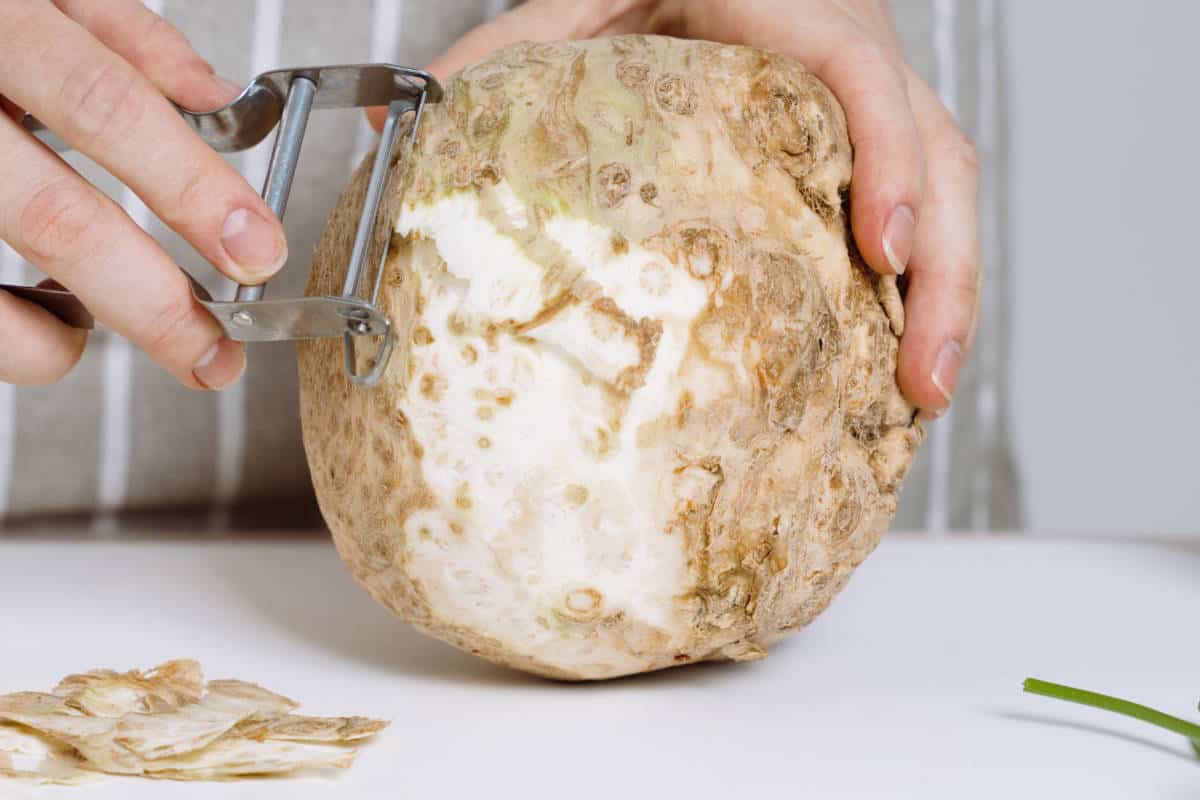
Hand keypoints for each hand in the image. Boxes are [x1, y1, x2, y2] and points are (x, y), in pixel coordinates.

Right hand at [0, 0, 288, 387]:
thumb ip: (121, 35)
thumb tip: (214, 100)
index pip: (107, 107)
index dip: (190, 187)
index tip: (256, 250)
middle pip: (53, 219)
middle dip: (149, 301)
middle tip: (210, 352)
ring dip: (61, 338)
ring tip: (114, 341)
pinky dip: (8, 338)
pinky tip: (44, 328)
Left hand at [385, 0, 979, 417]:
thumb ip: (508, 51)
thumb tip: (404, 123)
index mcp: (796, 8)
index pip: (865, 78)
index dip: (890, 163)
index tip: (882, 253)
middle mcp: (854, 55)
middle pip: (943, 159)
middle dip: (946, 276)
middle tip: (922, 381)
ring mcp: (873, 99)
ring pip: (949, 192)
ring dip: (947, 295)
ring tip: (922, 393)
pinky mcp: (866, 141)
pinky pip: (919, 206)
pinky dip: (920, 282)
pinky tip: (896, 353)